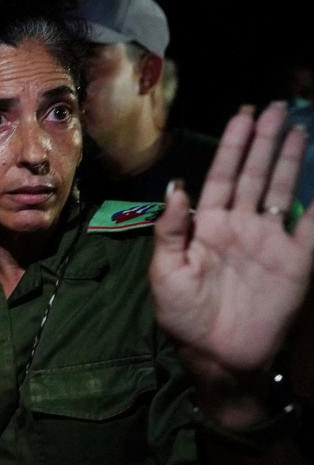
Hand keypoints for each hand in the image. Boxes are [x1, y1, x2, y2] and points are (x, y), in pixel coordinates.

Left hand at [152, 103, 313, 418]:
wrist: (218, 357)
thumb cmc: (184, 317)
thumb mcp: (165, 272)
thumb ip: (170, 229)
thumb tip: (176, 186)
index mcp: (208, 225)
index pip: (223, 176)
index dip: (234, 146)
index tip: (245, 115)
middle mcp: (240, 226)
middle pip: (256, 174)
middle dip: (266, 141)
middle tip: (279, 107)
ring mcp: (270, 241)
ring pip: (283, 190)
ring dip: (290, 160)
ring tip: (299, 128)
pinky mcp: (296, 261)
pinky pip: (313, 227)